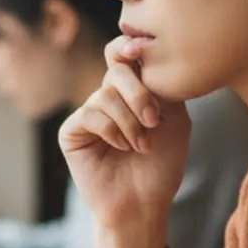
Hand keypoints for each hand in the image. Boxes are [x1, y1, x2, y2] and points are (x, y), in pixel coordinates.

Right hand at [59, 36, 190, 247]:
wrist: (145, 202)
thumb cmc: (163, 163)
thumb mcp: (174, 118)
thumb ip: (161, 85)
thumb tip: (141, 52)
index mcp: (132, 90)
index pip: (124, 54)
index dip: (129, 45)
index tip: (141, 47)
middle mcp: (108, 97)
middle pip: (116, 68)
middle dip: (138, 92)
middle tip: (154, 119)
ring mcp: (88, 113)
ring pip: (106, 95)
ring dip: (130, 121)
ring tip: (141, 145)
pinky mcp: (72, 132)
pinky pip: (90, 115)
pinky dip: (112, 131)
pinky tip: (122, 148)